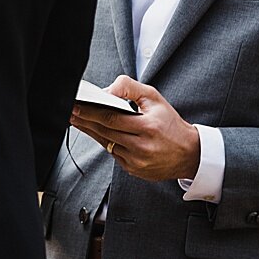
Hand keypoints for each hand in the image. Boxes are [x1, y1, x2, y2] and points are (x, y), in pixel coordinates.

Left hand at [69, 75, 201, 181]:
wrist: (189, 154)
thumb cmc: (170, 124)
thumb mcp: (155, 99)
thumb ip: (130, 88)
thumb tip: (107, 89)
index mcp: (149, 127)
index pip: (111, 118)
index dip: (90, 112)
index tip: (75, 106)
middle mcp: (142, 146)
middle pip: (105, 132)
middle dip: (84, 121)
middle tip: (69, 112)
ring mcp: (137, 161)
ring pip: (106, 144)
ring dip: (90, 131)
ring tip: (76, 120)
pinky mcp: (134, 170)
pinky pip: (113, 153)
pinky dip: (104, 142)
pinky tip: (95, 132)